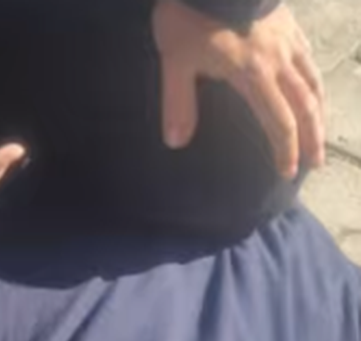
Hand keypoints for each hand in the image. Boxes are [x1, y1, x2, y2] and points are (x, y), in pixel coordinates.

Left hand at [153, 0, 324, 178]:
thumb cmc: (190, 15)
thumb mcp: (175, 61)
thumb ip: (178, 102)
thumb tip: (176, 142)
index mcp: (253, 74)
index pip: (278, 121)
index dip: (285, 149)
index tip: (288, 171)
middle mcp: (278, 61)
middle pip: (305, 106)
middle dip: (311, 138)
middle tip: (315, 163)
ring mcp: (287, 41)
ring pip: (313, 81)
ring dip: (319, 111)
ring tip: (319, 131)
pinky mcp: (289, 25)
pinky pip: (308, 58)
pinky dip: (314, 79)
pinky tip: (312, 85)